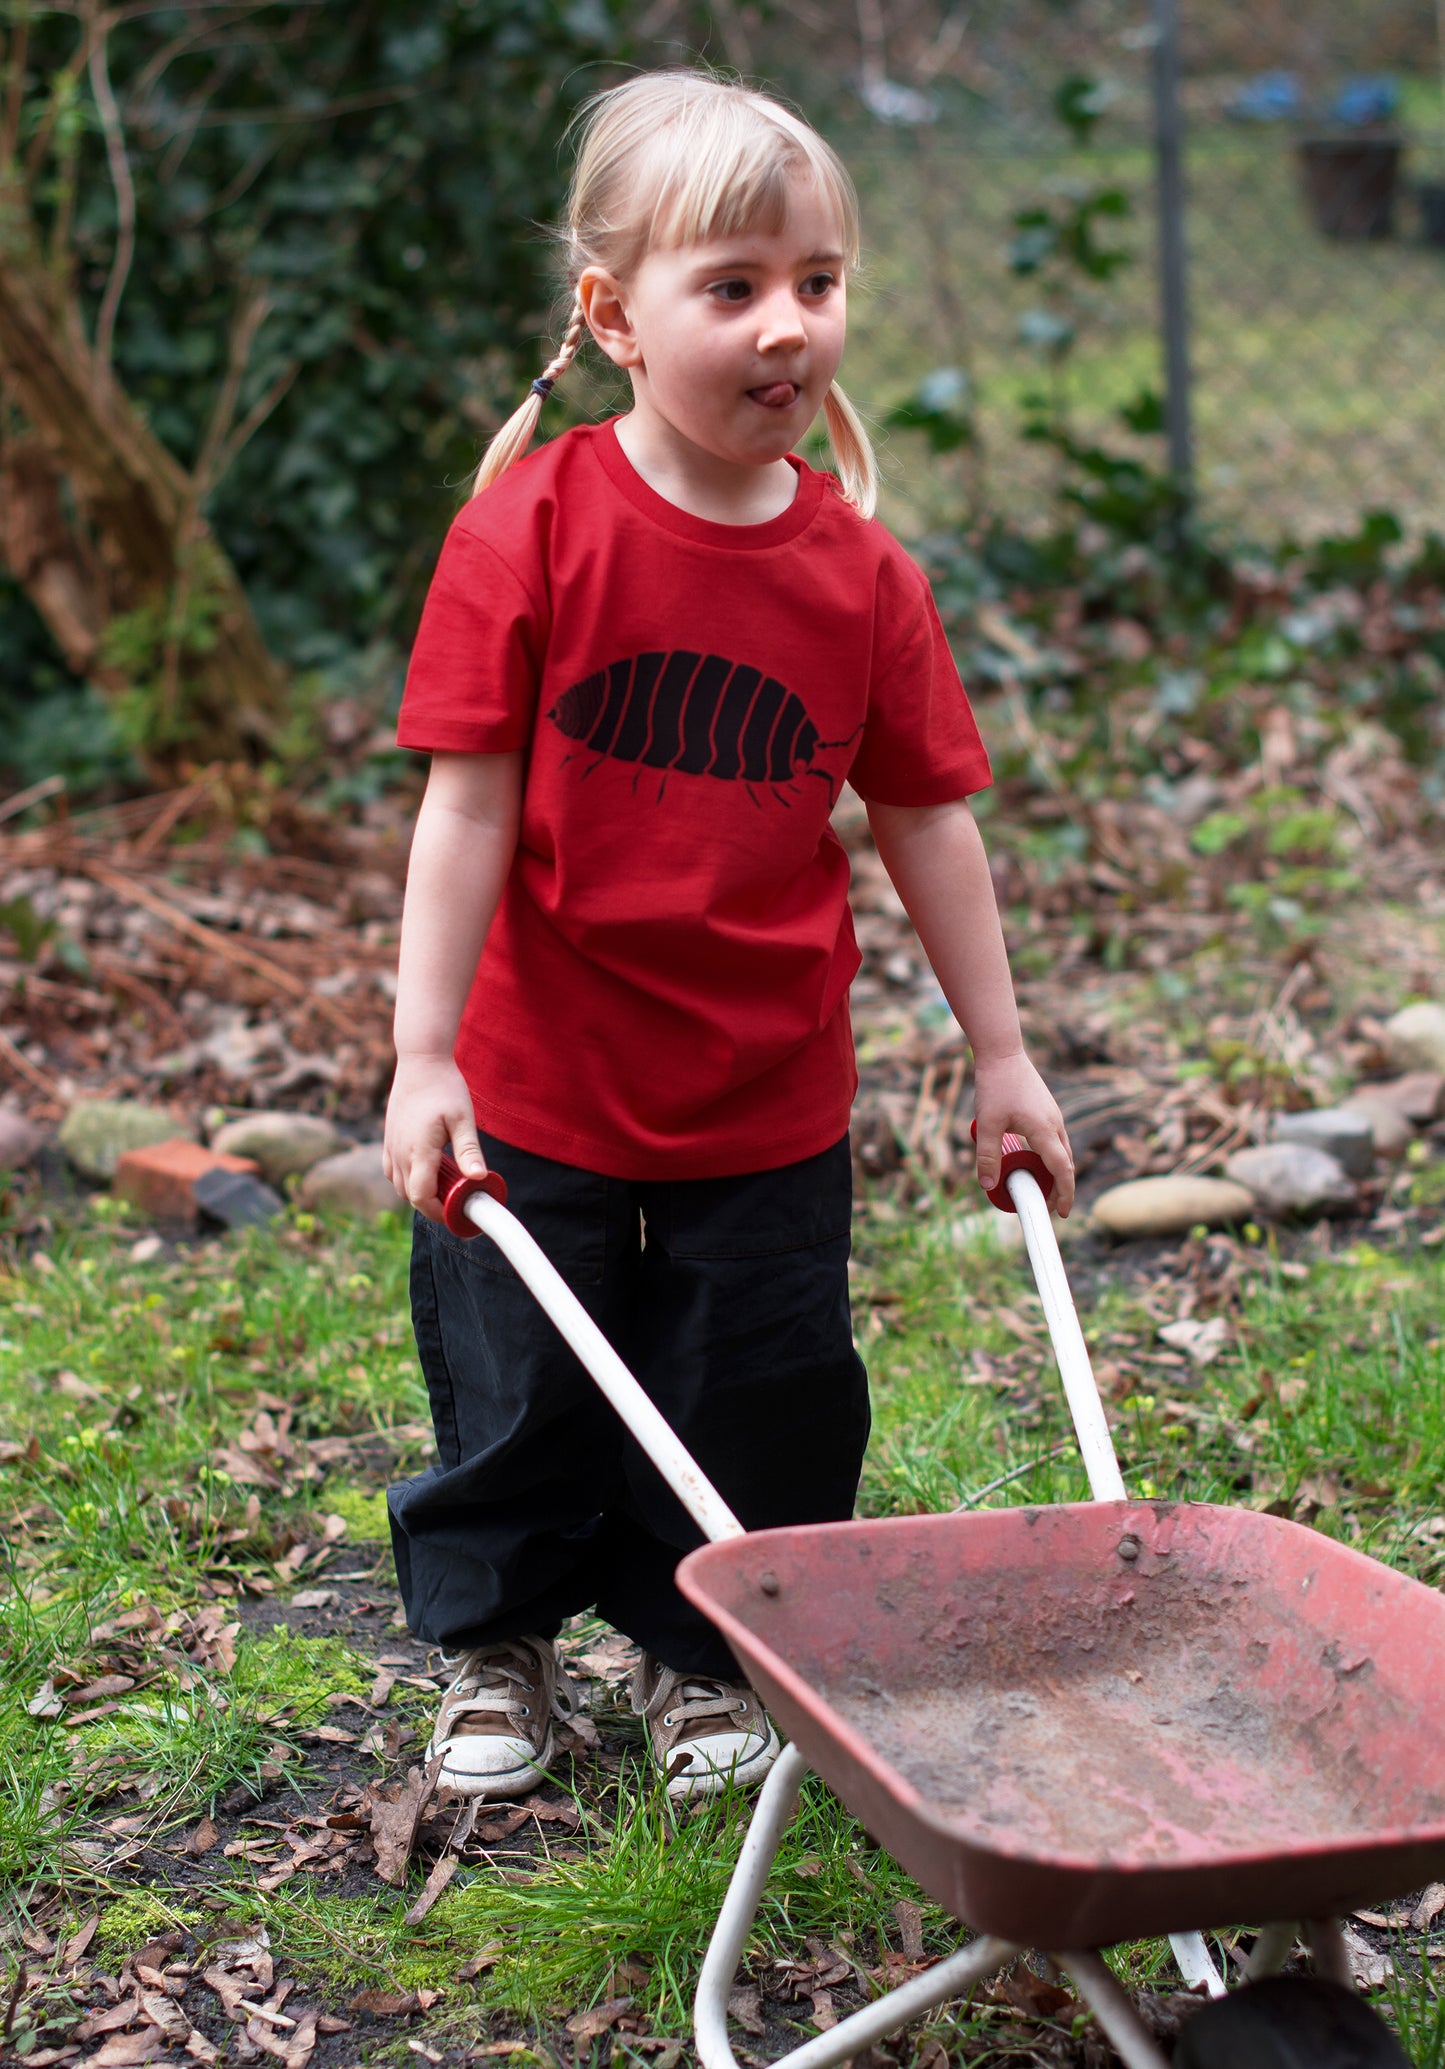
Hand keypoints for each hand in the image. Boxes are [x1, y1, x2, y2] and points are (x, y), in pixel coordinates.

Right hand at [383, 1053, 486, 1221]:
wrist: (420, 1062)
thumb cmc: (444, 1088)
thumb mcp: (463, 1119)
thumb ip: (469, 1150)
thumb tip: (479, 1178)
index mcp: (419, 1151)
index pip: (421, 1196)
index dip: (437, 1212)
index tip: (456, 1212)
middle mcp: (400, 1152)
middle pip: (409, 1195)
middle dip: (430, 1205)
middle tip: (455, 1201)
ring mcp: (390, 1146)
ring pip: (398, 1185)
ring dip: (417, 1193)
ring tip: (443, 1186)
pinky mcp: (388, 1139)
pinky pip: (391, 1171)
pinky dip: (405, 1180)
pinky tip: (424, 1171)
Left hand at [972, 1051, 1074, 1215]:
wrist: (1003, 1053)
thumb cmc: (996, 1086)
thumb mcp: (987, 1124)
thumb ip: (987, 1157)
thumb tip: (987, 1186)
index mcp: (1045, 1130)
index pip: (1062, 1170)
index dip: (1064, 1194)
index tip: (1060, 1213)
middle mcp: (1055, 1125)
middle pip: (1065, 1165)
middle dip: (1059, 1189)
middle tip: (1044, 1206)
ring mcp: (1053, 1116)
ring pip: (1061, 1152)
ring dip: (1053, 1172)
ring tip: (1037, 1187)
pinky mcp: (1047, 1111)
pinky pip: (1055, 1141)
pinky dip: (1049, 1157)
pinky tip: (1033, 1161)